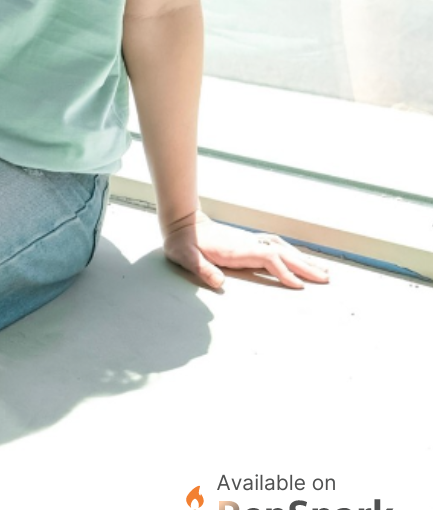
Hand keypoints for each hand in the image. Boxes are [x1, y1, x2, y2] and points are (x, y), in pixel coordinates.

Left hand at [162, 210, 332, 290]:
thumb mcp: (185, 256)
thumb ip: (201, 268)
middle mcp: (248, 243)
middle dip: (304, 266)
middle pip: (282, 253)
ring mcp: (249, 241)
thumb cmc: (183, 243)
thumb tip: (218, 282)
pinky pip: (276, 246)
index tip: (299, 285)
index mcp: (237, 249)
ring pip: (282, 248)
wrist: (182, 224)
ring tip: (323, 270)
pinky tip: (300, 259)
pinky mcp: (249, 242)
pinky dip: (292, 253)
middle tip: (326, 279)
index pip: (268, 258)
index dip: (283, 271)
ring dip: (303, 259)